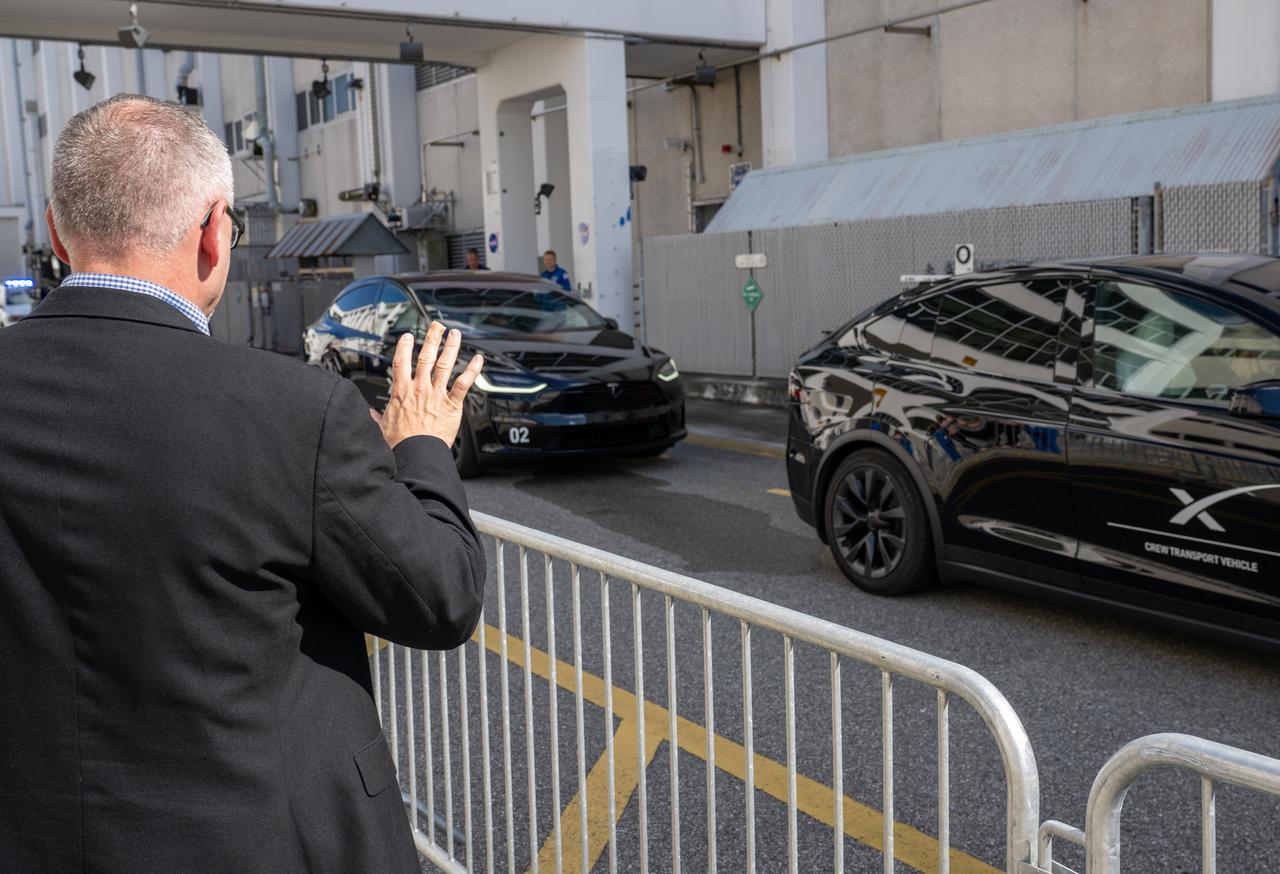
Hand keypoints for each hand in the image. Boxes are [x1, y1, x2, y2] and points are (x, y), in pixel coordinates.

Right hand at [371, 322, 483, 448]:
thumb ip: (377, 418)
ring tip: (455, 334)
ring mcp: (437, 395)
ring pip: (445, 364)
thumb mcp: (382, 427)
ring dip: (451, 347)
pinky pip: (463, 384)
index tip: (408, 337)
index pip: (401, 362)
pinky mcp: (452, 405)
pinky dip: (472, 370)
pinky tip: (478, 359)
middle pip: (426, 357)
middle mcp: (420, 389)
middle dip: (432, 338)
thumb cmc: (400, 444)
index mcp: (401, 392)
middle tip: (437, 325)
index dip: (405, 347)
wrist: (416, 453)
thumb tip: (369, 414)